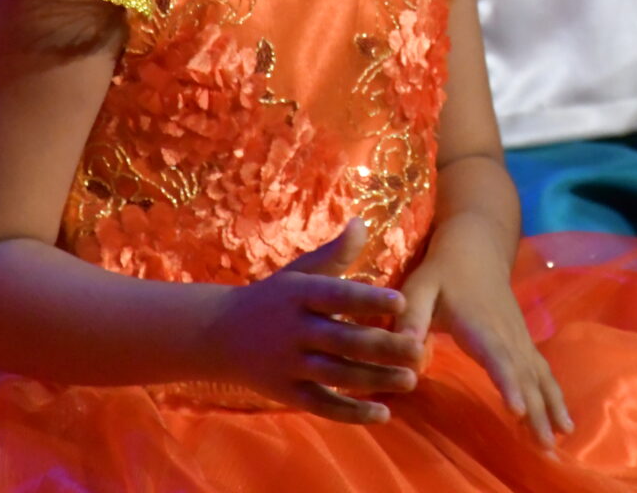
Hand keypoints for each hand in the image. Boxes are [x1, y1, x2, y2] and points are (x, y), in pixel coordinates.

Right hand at [208, 220, 424, 422]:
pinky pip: (321, 405)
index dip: (368, 299)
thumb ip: (335, 253)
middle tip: (419, 351)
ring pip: (337, 374)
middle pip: (343, 340)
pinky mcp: (286, 393)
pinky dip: (351, 413)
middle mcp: (295, 330)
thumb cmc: (272, 298)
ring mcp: (289, 364)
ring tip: (410, 380)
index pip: (337, 296)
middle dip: (383, 347)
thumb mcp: (300, 272)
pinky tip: (383, 415)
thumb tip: (362, 222)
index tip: (400, 301)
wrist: (217, 333)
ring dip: (375, 380)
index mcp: (300, 295)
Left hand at [397, 232, 572, 447]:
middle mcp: (506, 334)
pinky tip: (561, 419)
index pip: (498, 358)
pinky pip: (542, 371)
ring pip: (539, 375)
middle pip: (525, 375)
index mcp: (480, 325)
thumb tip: (408, 352)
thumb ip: (412, 318)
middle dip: (537, 410)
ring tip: (563, 436)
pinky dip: (553, 395)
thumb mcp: (419, 287)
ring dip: (551, 405)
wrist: (477, 246)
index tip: (519, 411)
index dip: (509, 384)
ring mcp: (519, 337)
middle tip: (546, 445)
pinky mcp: (523, 341)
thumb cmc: (443, 271)